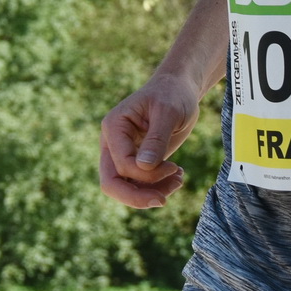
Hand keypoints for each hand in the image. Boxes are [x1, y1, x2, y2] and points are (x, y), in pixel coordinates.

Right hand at [100, 73, 201, 208]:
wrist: (178, 90)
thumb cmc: (172, 94)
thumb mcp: (168, 112)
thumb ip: (155, 139)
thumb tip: (143, 167)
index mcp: (114, 127)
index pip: (122, 164)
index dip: (148, 174)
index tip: (174, 167)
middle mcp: (112, 143)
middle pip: (111, 183)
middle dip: (136, 197)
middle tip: (163, 200)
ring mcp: (122, 154)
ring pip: (125, 188)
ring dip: (151, 192)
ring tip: (179, 180)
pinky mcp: (135, 162)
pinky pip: (138, 185)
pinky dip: (157, 187)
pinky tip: (177, 177)